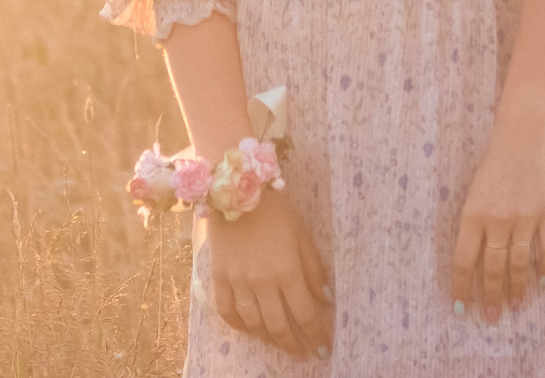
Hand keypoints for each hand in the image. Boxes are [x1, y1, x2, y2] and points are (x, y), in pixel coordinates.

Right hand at [199, 188, 333, 359]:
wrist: (236, 189)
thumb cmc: (276, 210)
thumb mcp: (303, 235)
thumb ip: (314, 269)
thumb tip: (326, 299)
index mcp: (287, 270)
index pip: (305, 314)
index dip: (316, 335)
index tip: (322, 348)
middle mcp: (262, 282)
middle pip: (278, 326)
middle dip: (293, 345)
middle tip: (302, 355)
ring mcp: (238, 282)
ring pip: (253, 324)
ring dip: (268, 339)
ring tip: (279, 343)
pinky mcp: (219, 278)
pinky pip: (227, 312)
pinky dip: (239, 326)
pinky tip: (250, 330)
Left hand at [451, 112, 544, 324]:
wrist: (525, 133)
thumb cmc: (496, 160)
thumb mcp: (475, 191)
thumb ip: (475, 223)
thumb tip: (475, 258)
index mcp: (473, 215)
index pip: (464, 260)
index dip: (463, 287)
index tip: (462, 308)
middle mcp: (497, 221)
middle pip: (493, 268)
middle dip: (491, 296)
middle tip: (491, 318)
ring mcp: (525, 218)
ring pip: (520, 264)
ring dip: (518, 289)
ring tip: (516, 306)